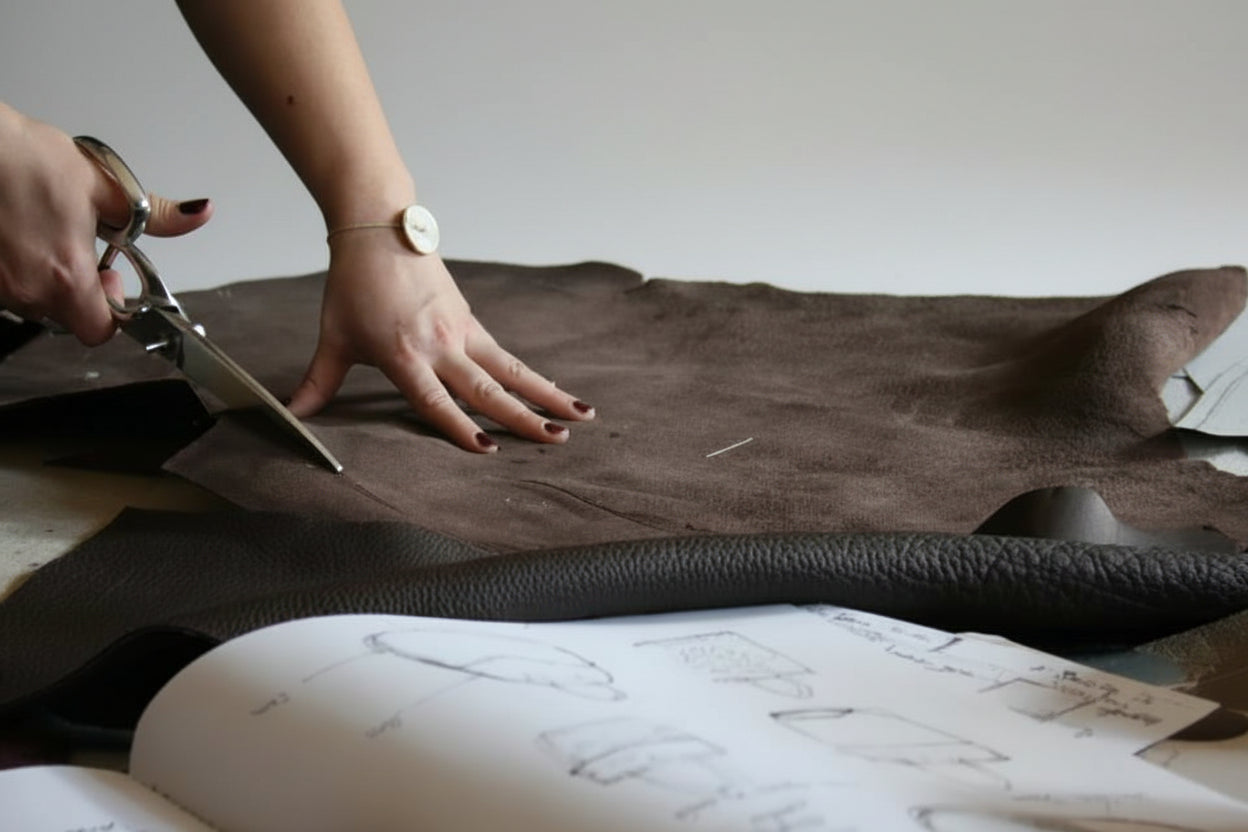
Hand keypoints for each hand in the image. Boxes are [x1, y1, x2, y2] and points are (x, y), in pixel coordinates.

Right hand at [0, 103, 212, 344]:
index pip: (99, 331)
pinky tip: (18, 235)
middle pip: (67, 317)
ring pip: (35, 303)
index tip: (112, 278)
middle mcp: (26, 290)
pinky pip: (8, 287)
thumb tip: (198, 215)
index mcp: (65, 275)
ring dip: (47, 279)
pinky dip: (19, 269)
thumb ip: (155, 214)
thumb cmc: (24, 159)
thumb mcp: (104, 185)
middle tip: (79, 248)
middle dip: (81, 290)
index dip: (113, 311)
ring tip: (45, 233)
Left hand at [286, 231, 594, 451]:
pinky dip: (531, 375)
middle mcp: (440, 344)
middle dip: (523, 417)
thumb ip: (318, 382)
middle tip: (555, 440)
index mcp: (404, 354)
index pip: (436, 400)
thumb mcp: (333, 336)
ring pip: (511, 370)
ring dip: (546, 394)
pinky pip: (505, 355)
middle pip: (488, 388)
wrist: (380, 227)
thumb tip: (292, 416)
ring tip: (579, 416)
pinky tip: (554, 391)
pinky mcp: (470, 320)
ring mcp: (461, 331)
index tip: (487, 448)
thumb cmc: (353, 283)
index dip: (460, 426)